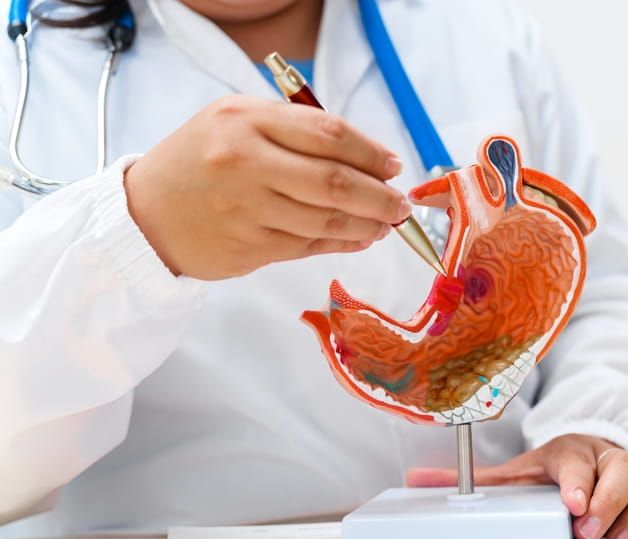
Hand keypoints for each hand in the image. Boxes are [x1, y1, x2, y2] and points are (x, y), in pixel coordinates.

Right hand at [124, 94, 409, 279]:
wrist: (145, 215)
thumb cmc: (200, 163)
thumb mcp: (235, 122)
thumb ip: (293, 130)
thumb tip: (365, 157)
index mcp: (245, 120)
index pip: (328, 134)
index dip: (370, 152)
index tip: (392, 165)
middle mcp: (245, 162)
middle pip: (335, 181)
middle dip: (379, 195)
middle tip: (401, 204)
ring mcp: (246, 209)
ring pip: (327, 219)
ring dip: (367, 224)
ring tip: (385, 223)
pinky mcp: (249, 247)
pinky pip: (310, 245)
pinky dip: (342, 242)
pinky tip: (359, 238)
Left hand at [406, 434, 627, 538]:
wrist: (589, 454)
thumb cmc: (552, 472)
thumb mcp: (515, 475)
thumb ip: (476, 481)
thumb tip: (417, 480)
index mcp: (569, 451)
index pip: (577, 460)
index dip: (579, 482)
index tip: (573, 507)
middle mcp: (608, 456)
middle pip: (625, 469)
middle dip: (611, 503)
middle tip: (591, 533)